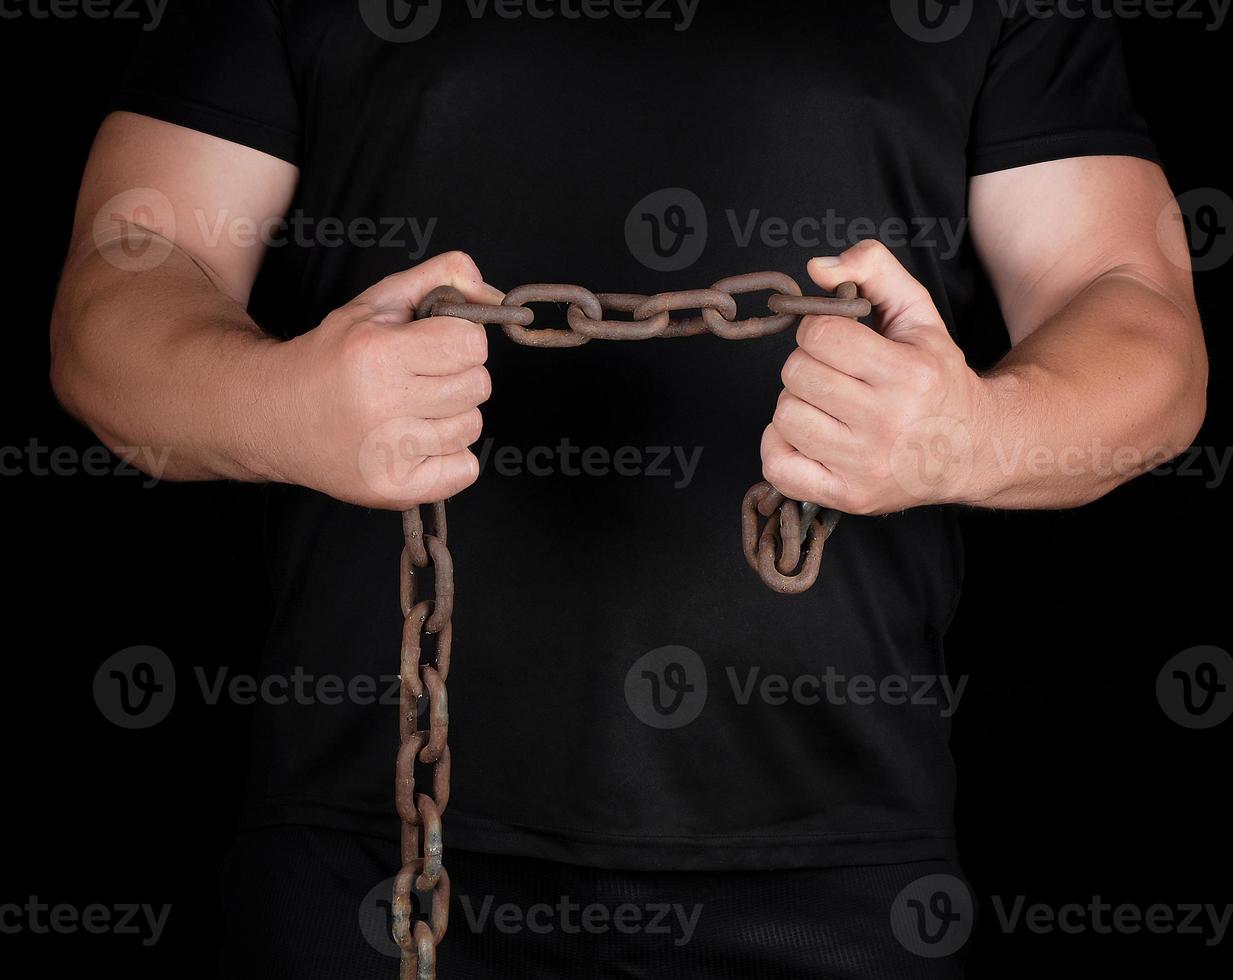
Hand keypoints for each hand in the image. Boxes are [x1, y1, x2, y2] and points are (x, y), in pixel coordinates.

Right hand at [270, 251, 499, 508]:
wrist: (274, 416)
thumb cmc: (332, 357)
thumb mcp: (377, 301)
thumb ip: (440, 277)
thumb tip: (496, 295)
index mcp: (378, 353)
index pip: (471, 344)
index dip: (460, 340)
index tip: (436, 345)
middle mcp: (382, 406)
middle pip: (478, 386)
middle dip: (457, 376)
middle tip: (421, 378)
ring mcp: (388, 454)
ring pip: (472, 426)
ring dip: (452, 416)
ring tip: (412, 410)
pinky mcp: (393, 490)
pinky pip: (466, 470)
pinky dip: (450, 456)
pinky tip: (417, 442)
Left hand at [762, 240, 989, 514]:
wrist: (971, 449)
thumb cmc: (935, 378)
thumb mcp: (918, 314)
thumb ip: (874, 269)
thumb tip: (817, 267)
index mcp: (907, 374)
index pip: (819, 335)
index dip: (819, 330)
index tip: (838, 340)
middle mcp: (886, 423)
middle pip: (796, 374)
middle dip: (807, 365)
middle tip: (834, 374)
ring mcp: (864, 465)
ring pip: (784, 416)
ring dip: (796, 404)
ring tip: (827, 405)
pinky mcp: (846, 496)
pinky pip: (777, 465)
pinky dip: (781, 446)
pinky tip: (809, 436)